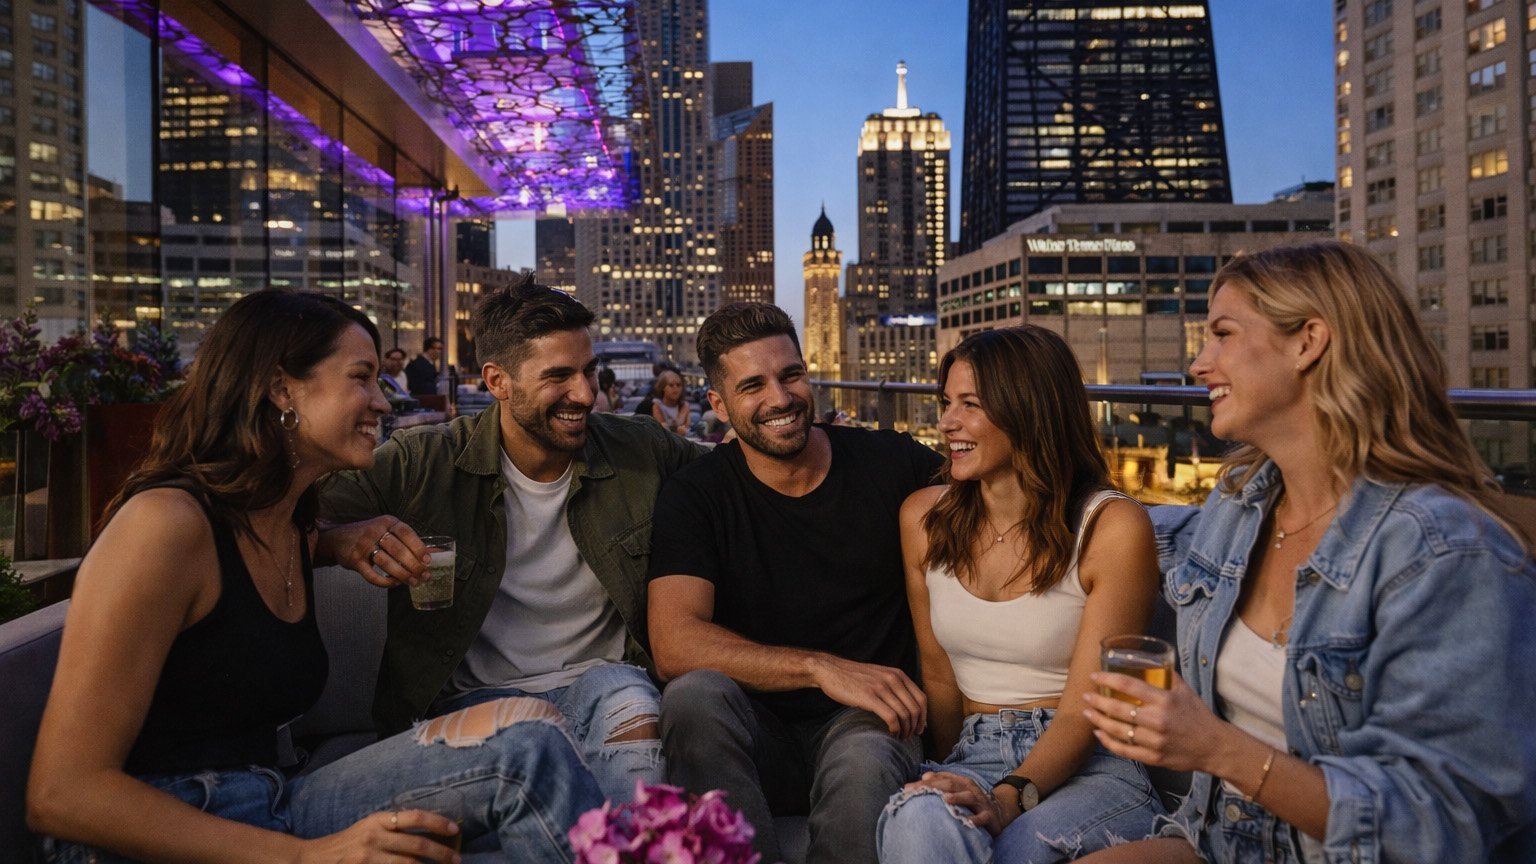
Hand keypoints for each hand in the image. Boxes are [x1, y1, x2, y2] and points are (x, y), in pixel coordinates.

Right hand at [299, 809, 458, 862]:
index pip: (414, 817)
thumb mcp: (369, 827)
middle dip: (441, 853)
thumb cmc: (348, 842)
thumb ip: (393, 828)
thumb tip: (429, 834)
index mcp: (378, 820)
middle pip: (417, 845)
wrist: (314, 858)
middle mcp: (375, 837)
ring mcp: (369, 858)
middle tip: (457, 860)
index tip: (455, 830)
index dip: (437, 823)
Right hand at [319, 517, 430, 588]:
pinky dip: (385, 582)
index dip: (419, 547)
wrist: (337, 537)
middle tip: (424, 576)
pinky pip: (372, 575)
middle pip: (398, 550)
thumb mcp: (387, 530)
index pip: (406, 533)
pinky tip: (394, 584)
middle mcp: (374, 531)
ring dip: (402, 575)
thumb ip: (408, 541)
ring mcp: (363, 545)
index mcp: (387, 521)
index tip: (428, 561)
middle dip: (414, 565)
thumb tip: (437, 552)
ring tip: (413, 582)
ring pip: (386, 563)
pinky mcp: (354, 560)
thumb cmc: (369, 535)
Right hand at [808, 655, 926, 738]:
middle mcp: (893, 679)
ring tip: (900, 737)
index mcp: (898, 674)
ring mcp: (881, 687)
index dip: (923, 717)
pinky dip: (895, 728)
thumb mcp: (879, 676)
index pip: (921, 698)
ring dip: (905, 730)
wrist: (830, 670)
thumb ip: (895, 687)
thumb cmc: (854, 677)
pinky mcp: (869, 697)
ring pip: (905, 714)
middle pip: (915, 709)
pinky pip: (891, 717)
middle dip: (915, 727)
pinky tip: (892, 732)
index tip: (919, 729)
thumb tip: (910, 709)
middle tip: (910, 737)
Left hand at [903, 771, 1010, 836]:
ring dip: (957, 798)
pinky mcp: (988, 816)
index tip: (907, 789)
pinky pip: (982, 817)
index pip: (940, 779)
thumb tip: (924, 776)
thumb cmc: (971, 801)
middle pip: (951, 785)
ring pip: (968, 797)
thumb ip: (942, 782)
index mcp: (961, 782)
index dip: (924, 783)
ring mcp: (980, 802)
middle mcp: (970, 789)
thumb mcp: (958, 789)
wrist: (998, 812)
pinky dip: (975, 819)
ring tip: (945, 799)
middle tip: (918, 792)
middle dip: (934, 787)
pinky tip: (967, 821)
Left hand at [1082, 670, 1225, 773]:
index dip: (1108, 680)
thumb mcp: (1185, 690)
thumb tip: (1149, 659)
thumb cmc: (1198, 715)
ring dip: (1099, 721)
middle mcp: (1158, 720)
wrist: (1214, 746)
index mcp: (1165, 700)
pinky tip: (1099, 734)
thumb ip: (1167, 675)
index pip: (1129, 686)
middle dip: (1097, 702)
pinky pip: (1125, 750)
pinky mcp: (1154, 757)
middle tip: (1085, 696)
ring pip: (1119, 731)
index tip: (1094, 677)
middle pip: (1119, 710)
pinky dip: (1109, 742)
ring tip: (1087, 713)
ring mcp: (1155, 741)